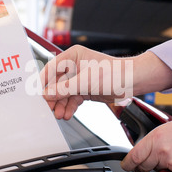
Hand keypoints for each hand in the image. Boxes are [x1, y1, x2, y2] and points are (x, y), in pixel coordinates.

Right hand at [40, 45, 171, 119]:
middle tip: (49, 109)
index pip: (52, 68)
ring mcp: (79, 78)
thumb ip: (64, 89)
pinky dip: (70, 107)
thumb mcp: (85, 82)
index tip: (40, 95)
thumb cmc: (114, 74)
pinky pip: (72, 99)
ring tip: (59, 115)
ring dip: (61, 105)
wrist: (132, 82)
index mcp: (72, 56)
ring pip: (64, 93)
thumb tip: (48, 94)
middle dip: (53, 98)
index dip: (44, 82)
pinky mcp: (85, 89)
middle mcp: (74, 66)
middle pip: (57, 83)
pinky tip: (67, 114)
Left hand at [121, 113, 171, 171]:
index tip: (126, 167)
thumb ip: (155, 140)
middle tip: (156, 161)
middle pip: (144, 166)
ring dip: (164, 168)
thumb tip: (144, 150)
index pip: (135, 155)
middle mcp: (161, 150)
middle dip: (146, 167)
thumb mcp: (170, 129)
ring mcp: (171, 163)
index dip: (128, 164)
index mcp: (156, 137)